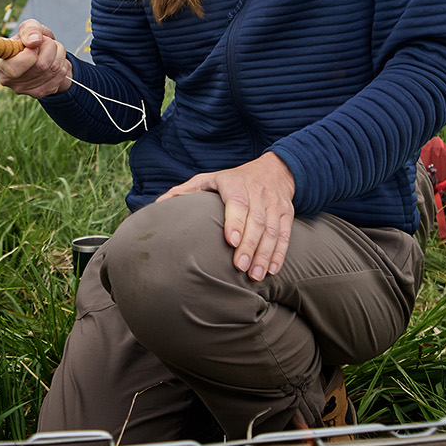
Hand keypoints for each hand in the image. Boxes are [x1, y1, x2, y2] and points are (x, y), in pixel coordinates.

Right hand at [0, 19, 72, 98]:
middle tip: (47, 42)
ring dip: (59, 54)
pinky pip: (59, 78)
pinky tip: (55, 61)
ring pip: (53, 70)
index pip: (14, 68)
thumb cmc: (30, 39)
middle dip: (50, 47)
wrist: (41, 54)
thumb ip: (30, 29)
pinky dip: (62, 65)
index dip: (30, 56)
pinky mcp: (37, 93)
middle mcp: (8, 79)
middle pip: (41, 66)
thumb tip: (34, 41)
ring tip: (53, 49)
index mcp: (0, 62)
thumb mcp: (29, 27)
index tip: (34, 45)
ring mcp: (22, 89)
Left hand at [158, 152, 296, 280]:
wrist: (275, 170)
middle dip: (249, 246)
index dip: (236, 222)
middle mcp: (257, 194)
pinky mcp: (286, 213)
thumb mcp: (210, 179)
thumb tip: (158, 203)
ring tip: (255, 275)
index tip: (230, 241)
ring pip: (272, 231)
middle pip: (256, 221)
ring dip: (264, 254)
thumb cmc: (234, 180)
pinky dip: (279, 253)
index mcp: (235, 185)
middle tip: (240, 267)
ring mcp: (274, 204)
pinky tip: (272, 269)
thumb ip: (185, 191)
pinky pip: (285, 234)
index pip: (237, 203)